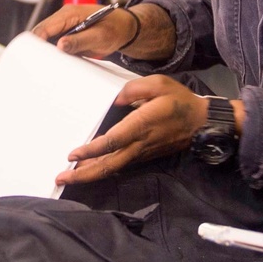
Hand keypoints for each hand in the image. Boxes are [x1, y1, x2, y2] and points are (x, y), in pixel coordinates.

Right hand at [34, 2, 140, 58]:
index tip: (33, 57)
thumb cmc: (115, 28)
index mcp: (70, 13)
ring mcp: (65, 25)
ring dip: (45, 51)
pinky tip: (55, 63)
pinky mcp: (68, 34)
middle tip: (36, 65)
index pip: (45, 27)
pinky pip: (55, 42)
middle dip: (37, 48)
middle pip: (42, 32)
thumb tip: (60, 45)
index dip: (36, 42)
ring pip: (47, 38)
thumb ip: (79, 41)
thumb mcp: (99, 37)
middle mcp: (64, 17)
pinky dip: (53, 52)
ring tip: (44, 66)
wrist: (126, 28)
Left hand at [55, 75, 208, 185]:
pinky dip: (102, 169)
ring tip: (68, 176)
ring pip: (113, 168)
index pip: (112, 142)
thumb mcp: (159, 84)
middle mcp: (139, 144)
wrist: (202, 123)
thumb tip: (116, 99)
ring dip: (90, 174)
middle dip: (84, 173)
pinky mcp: (143, 156)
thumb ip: (135, 89)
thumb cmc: (180, 101)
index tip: (73, 154)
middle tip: (61, 177)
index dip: (92, 150)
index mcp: (141, 125)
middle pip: (109, 165)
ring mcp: (141, 153)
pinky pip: (120, 165)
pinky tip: (88, 169)